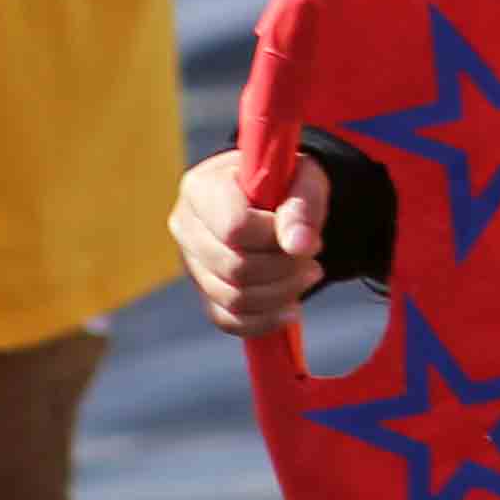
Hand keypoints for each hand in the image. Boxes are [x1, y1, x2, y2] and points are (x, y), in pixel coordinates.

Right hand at [174, 151, 327, 337]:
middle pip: (234, 267)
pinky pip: (228, 320)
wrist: (275, 199)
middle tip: (313, 258)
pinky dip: (265, 320)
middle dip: (284, 269)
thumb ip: (303, 205)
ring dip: (281, 294)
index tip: (304, 235)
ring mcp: (191, 263)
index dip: (274, 238)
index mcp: (201, 188)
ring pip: (233, 298)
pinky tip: (291, 308)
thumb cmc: (287, 183)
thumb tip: (298, 244)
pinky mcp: (202, 292)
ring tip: (308, 275)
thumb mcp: (304, 179)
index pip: (234, 227)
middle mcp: (185, 226)